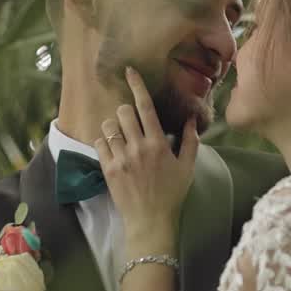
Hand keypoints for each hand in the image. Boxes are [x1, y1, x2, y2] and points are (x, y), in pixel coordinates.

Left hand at [97, 67, 197, 256]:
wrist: (151, 220)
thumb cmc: (173, 193)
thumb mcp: (188, 167)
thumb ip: (190, 140)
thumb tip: (190, 119)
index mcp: (158, 144)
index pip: (145, 107)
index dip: (137, 85)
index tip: (129, 71)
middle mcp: (138, 147)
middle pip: (123, 112)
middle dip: (126, 111)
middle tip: (131, 120)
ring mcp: (121, 158)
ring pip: (109, 126)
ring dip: (114, 125)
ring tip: (121, 135)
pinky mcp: (108, 169)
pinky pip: (99, 143)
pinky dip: (105, 141)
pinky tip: (114, 149)